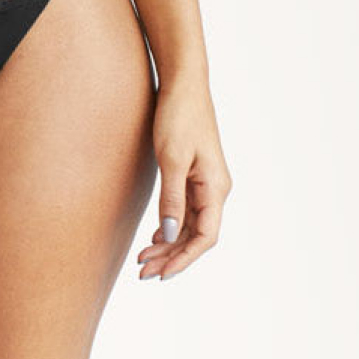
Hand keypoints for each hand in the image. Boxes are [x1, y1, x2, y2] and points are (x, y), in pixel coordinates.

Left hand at [136, 72, 231, 280]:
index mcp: (216, 188)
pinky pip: (187, 209)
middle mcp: (216, 189)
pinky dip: (171, 225)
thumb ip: (171, 198)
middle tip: (143, 272)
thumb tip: (171, 235)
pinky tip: (155, 236)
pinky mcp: (195, 173)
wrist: (183, 83)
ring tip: (143, 259)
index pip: (205, 237)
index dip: (184, 259)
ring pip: (191, 224)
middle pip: (197, 235)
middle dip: (172, 256)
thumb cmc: (178, 116)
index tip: (162, 274)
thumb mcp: (171, 158)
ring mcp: (206, 182)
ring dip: (169, 243)